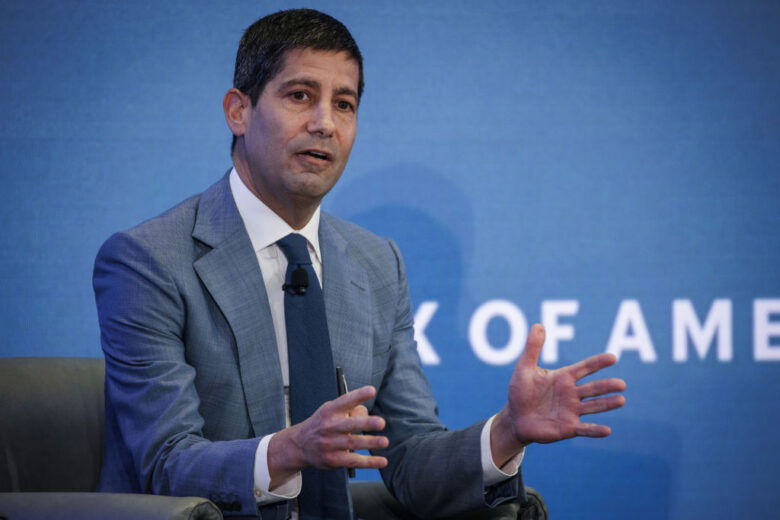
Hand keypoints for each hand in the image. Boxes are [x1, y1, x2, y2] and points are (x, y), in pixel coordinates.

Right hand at [268, 385, 388, 484]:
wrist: (299, 445)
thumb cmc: (322, 424)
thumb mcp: (330, 412)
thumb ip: (350, 410)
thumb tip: (368, 415)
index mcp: (329, 411)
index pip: (345, 401)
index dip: (358, 395)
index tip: (372, 390)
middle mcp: (329, 427)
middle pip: (349, 424)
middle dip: (365, 423)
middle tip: (381, 422)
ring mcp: (329, 444)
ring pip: (352, 444)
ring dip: (370, 443)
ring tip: (384, 441)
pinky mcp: (333, 460)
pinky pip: (353, 461)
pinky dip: (369, 462)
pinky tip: (382, 461)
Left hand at [491, 324, 625, 465]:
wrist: (515, 418)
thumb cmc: (521, 391)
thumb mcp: (524, 368)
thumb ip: (532, 348)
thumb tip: (538, 325)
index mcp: (563, 377)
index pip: (584, 368)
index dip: (598, 363)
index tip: (613, 357)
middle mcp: (571, 393)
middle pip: (593, 388)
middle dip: (607, 386)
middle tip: (622, 384)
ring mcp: (571, 411)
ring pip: (593, 406)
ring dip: (607, 404)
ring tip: (621, 400)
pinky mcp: (568, 428)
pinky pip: (584, 429)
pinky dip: (595, 430)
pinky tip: (607, 430)